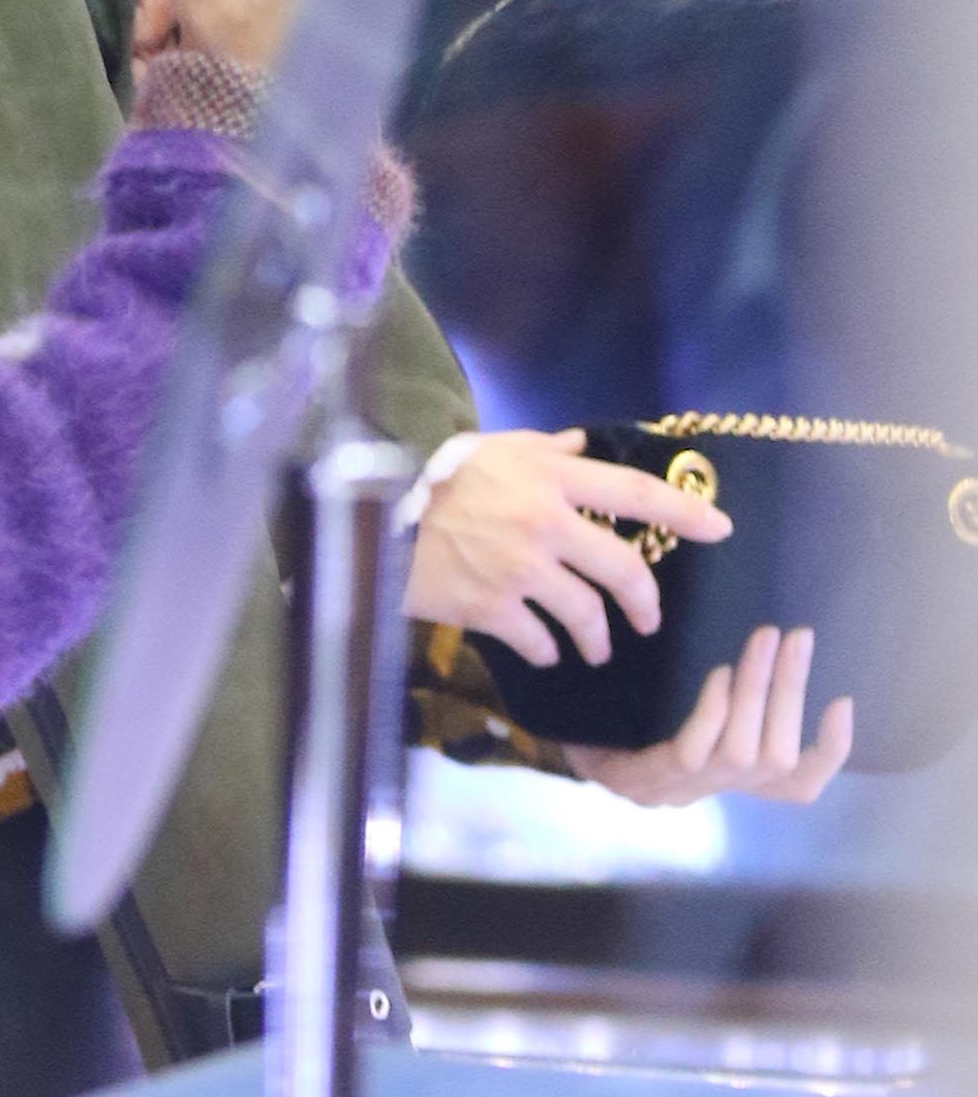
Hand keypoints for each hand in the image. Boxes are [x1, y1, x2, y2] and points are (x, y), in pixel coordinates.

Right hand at [130, 0, 320, 77]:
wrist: (277, 194)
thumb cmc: (251, 95)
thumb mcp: (207, 7)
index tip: (155, 27)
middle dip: (168, 15)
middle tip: (156, 64)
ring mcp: (295, 16)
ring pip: (202, 1)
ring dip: (173, 43)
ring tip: (170, 87)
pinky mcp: (281, 52)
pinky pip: (218, 32)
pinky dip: (191, 61)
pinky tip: (184, 93)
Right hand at [402, 427, 733, 664]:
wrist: (375, 514)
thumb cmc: (437, 475)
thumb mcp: (493, 448)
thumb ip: (543, 450)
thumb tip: (580, 445)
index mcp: (550, 476)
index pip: (633, 492)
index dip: (684, 510)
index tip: (720, 529)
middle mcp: (546, 521)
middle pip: (623, 568)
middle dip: (643, 601)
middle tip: (647, 618)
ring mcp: (521, 568)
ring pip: (587, 614)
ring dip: (597, 638)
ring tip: (593, 648)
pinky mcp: (492, 607)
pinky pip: (538, 640)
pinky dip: (547, 651)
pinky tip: (544, 651)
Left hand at [568, 627, 854, 805]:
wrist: (551, 731)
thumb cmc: (623, 711)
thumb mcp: (678, 701)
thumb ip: (725, 689)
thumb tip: (769, 636)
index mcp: (727, 779)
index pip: (799, 786)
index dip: (830, 752)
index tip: (843, 701)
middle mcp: (712, 791)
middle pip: (777, 757)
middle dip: (791, 692)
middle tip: (798, 636)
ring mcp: (680, 791)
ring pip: (743, 753)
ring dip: (758, 693)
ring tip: (763, 640)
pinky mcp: (645, 780)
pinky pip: (694, 752)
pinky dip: (713, 711)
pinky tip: (717, 672)